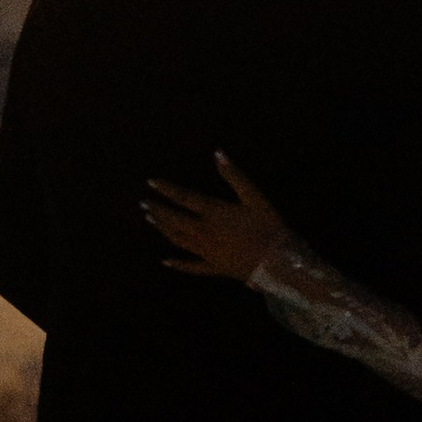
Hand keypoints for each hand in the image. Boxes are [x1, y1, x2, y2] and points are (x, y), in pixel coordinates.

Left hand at [144, 154, 288, 282]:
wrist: (278, 263)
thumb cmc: (269, 227)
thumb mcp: (255, 197)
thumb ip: (234, 175)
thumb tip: (218, 152)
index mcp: (214, 213)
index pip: (184, 198)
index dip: (166, 189)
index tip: (151, 183)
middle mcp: (204, 232)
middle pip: (175, 220)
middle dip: (158, 210)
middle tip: (143, 204)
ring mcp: (206, 252)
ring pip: (178, 240)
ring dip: (163, 229)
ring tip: (151, 220)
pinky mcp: (213, 268)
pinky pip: (190, 267)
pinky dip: (177, 264)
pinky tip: (165, 261)